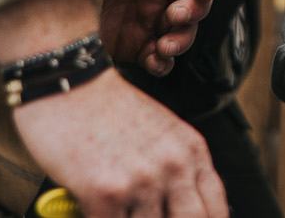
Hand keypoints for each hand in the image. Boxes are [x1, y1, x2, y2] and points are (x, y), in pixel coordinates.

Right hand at [11, 68, 226, 217]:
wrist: (69, 82)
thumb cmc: (107, 109)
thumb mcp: (160, 134)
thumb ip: (178, 170)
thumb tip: (182, 208)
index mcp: (191, 151)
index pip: (215, 210)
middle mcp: (173, 167)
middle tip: (149, 217)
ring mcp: (141, 181)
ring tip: (121, 210)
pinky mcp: (105, 192)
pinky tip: (94, 211)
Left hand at [101, 0, 218, 75]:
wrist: (41, 17)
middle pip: (196, 0)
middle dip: (193, 10)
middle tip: (174, 17)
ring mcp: (147, 21)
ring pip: (183, 32)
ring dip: (181, 40)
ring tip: (163, 46)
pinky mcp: (136, 47)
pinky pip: (162, 58)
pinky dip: (163, 62)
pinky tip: (154, 60)